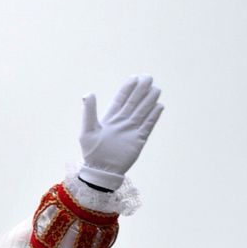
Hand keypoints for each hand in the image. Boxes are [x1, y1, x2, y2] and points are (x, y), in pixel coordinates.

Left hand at [78, 75, 162, 190]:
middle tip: (148, 77)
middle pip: (134, 102)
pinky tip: (159, 106)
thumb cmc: (91, 152)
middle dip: (141, 89)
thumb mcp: (87, 131)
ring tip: (155, 89)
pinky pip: (148, 125)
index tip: (134, 77)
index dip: (128, 88)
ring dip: (149, 100)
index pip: (121, 99)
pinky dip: (154, 116)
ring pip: (143, 111)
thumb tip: (88, 93)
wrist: (101, 171)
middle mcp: (122, 122)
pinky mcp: (139, 139)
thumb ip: (89, 112)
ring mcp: (131, 130)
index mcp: (110, 118)